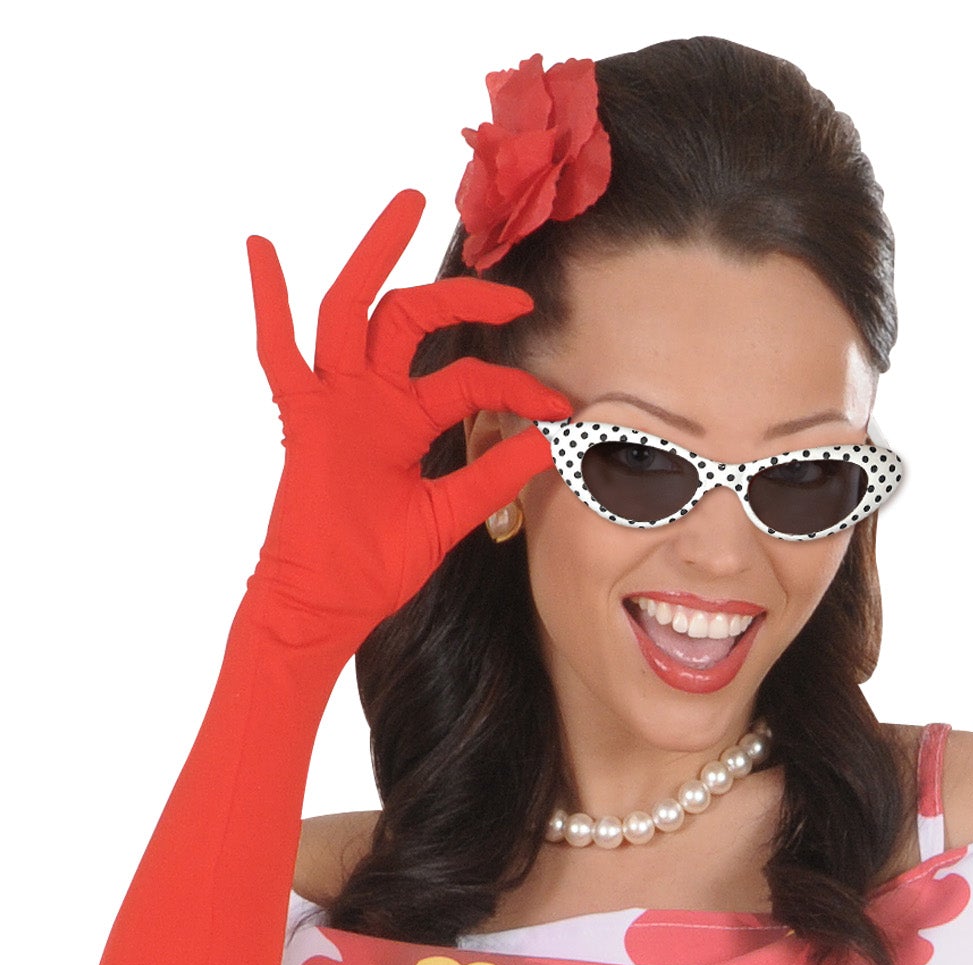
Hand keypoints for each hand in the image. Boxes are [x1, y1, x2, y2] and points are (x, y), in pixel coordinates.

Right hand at [244, 188, 569, 654]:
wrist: (329, 599)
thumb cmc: (379, 564)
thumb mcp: (450, 514)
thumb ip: (493, 474)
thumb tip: (550, 442)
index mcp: (406, 420)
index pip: (467, 378)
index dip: (515, 386)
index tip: (557, 403)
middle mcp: (371, 399)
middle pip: (411, 320)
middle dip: (458, 293)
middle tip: (508, 285)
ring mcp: (334, 402)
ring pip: (352, 311)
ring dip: (374, 255)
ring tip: (404, 203)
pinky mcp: (302, 419)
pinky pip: (278, 353)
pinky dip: (268, 302)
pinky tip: (261, 249)